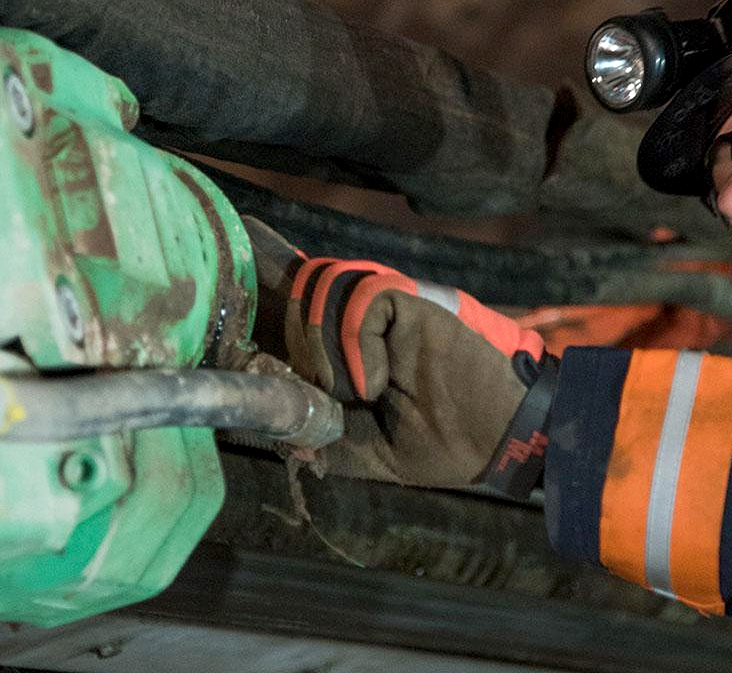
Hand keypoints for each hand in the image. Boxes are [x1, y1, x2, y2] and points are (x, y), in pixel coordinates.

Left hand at [244, 217, 555, 491]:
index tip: (229, 281)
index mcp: (349, 352)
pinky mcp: (411, 303)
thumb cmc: (448, 442)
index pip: (294, 311)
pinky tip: (378, 380)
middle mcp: (360, 322)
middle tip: (304, 381)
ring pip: (323, 288)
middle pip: (298, 289)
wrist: (503, 435)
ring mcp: (385, 310)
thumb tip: (271, 432)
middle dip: (283, 327)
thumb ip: (325, 436)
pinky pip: (362, 301)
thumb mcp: (371, 451)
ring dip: (322, 344)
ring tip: (354, 389)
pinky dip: (358, 343)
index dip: (262, 291)